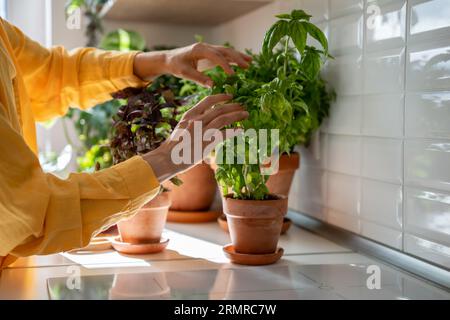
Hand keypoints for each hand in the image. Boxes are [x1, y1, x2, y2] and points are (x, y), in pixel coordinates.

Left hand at [133, 43, 251, 86]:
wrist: (169, 59)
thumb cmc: (176, 65)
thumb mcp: (184, 73)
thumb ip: (198, 78)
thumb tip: (212, 86)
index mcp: (200, 50)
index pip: (216, 56)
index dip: (225, 65)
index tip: (232, 74)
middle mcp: (206, 47)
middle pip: (225, 51)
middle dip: (237, 58)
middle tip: (248, 66)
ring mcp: (209, 50)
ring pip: (227, 52)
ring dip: (238, 57)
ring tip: (250, 62)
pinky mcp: (211, 55)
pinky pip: (224, 55)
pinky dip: (234, 59)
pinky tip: (243, 63)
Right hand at [142, 94, 247, 182]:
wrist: (167, 158)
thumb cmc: (174, 145)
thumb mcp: (182, 128)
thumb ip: (193, 122)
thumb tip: (205, 120)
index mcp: (190, 114)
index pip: (208, 100)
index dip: (221, 96)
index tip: (230, 96)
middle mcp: (197, 120)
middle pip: (219, 109)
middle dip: (233, 106)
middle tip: (242, 106)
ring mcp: (202, 130)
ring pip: (224, 118)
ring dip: (237, 115)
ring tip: (245, 114)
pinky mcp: (207, 142)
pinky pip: (224, 134)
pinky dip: (234, 131)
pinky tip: (241, 130)